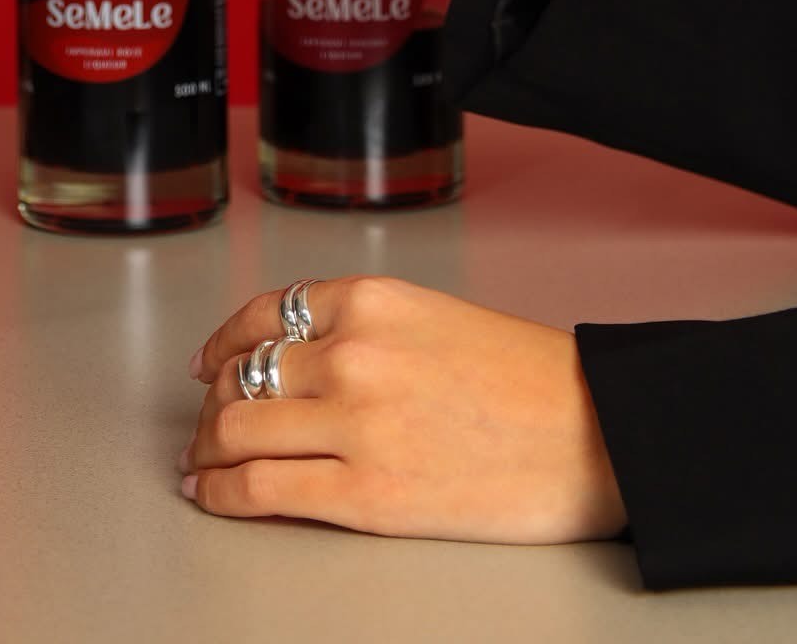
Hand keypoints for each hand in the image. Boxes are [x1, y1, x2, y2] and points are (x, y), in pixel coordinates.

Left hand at [180, 276, 624, 543]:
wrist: (595, 435)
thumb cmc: (531, 381)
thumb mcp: (434, 316)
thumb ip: (364, 328)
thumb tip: (299, 358)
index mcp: (371, 299)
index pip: (264, 314)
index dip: (223, 342)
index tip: (209, 363)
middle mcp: (352, 352)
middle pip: (242, 374)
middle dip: (212, 405)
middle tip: (205, 426)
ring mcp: (354, 423)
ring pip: (237, 429)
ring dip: (205, 450)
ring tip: (201, 464)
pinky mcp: (365, 495)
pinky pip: (262, 490)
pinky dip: (222, 494)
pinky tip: (213, 497)